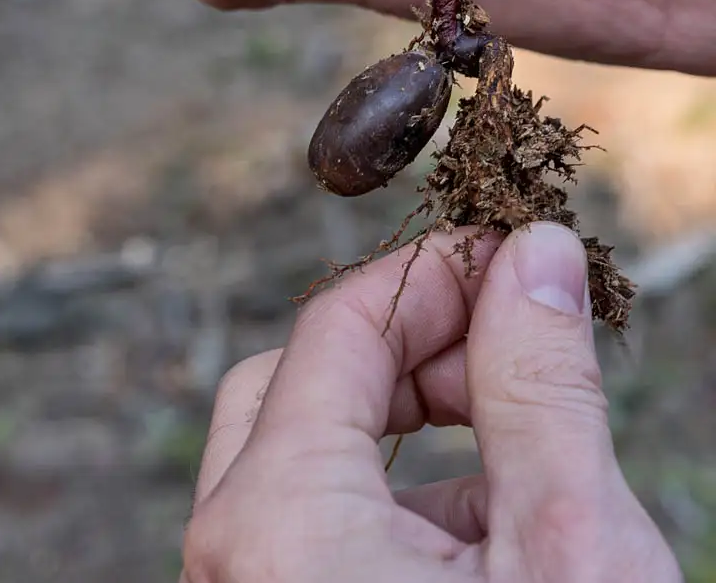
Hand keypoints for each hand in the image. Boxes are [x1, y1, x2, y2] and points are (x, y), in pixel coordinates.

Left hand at [180, 224, 680, 582]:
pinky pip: (316, 523)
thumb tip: (536, 253)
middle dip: (407, 342)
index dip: (437, 276)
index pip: (339, 323)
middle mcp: (235, 555)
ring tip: (518, 432)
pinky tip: (491, 518)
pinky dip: (399, 493)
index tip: (515, 262)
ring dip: (409, 416)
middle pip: (298, 376)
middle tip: (507, 344)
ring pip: (305, 447)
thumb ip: (543, 386)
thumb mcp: (570, 548)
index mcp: (280, 520)